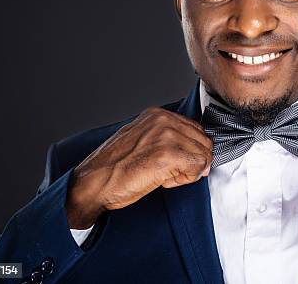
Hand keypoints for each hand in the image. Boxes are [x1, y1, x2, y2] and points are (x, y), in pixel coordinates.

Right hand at [65, 107, 211, 228]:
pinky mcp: (169, 155)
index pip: (195, 130)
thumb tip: (191, 149)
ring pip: (203, 154)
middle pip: (204, 141)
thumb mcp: (141, 140)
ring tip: (165, 177)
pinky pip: (198, 166)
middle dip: (193, 161)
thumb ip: (166, 138)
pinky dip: (187, 178)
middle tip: (171, 173)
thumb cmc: (113, 168)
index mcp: (157, 114)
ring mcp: (166, 135)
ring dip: (190, 171)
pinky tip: (166, 181)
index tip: (176, 163)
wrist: (93, 183)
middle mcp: (163, 120)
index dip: (190, 151)